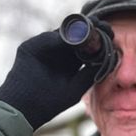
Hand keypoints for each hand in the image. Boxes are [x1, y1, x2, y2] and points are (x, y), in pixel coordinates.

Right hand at [0, 19, 116, 129]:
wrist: (24, 109)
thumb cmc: (48, 104)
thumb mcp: (75, 89)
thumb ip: (89, 74)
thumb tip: (106, 58)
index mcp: (68, 65)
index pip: (84, 47)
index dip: (97, 40)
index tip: (111, 34)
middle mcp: (56, 55)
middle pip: (75, 36)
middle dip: (90, 29)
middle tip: (104, 26)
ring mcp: (42, 50)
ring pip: (61, 34)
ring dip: (77, 30)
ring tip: (92, 28)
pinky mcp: (30, 48)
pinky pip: (47, 38)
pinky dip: (60, 37)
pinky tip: (72, 37)